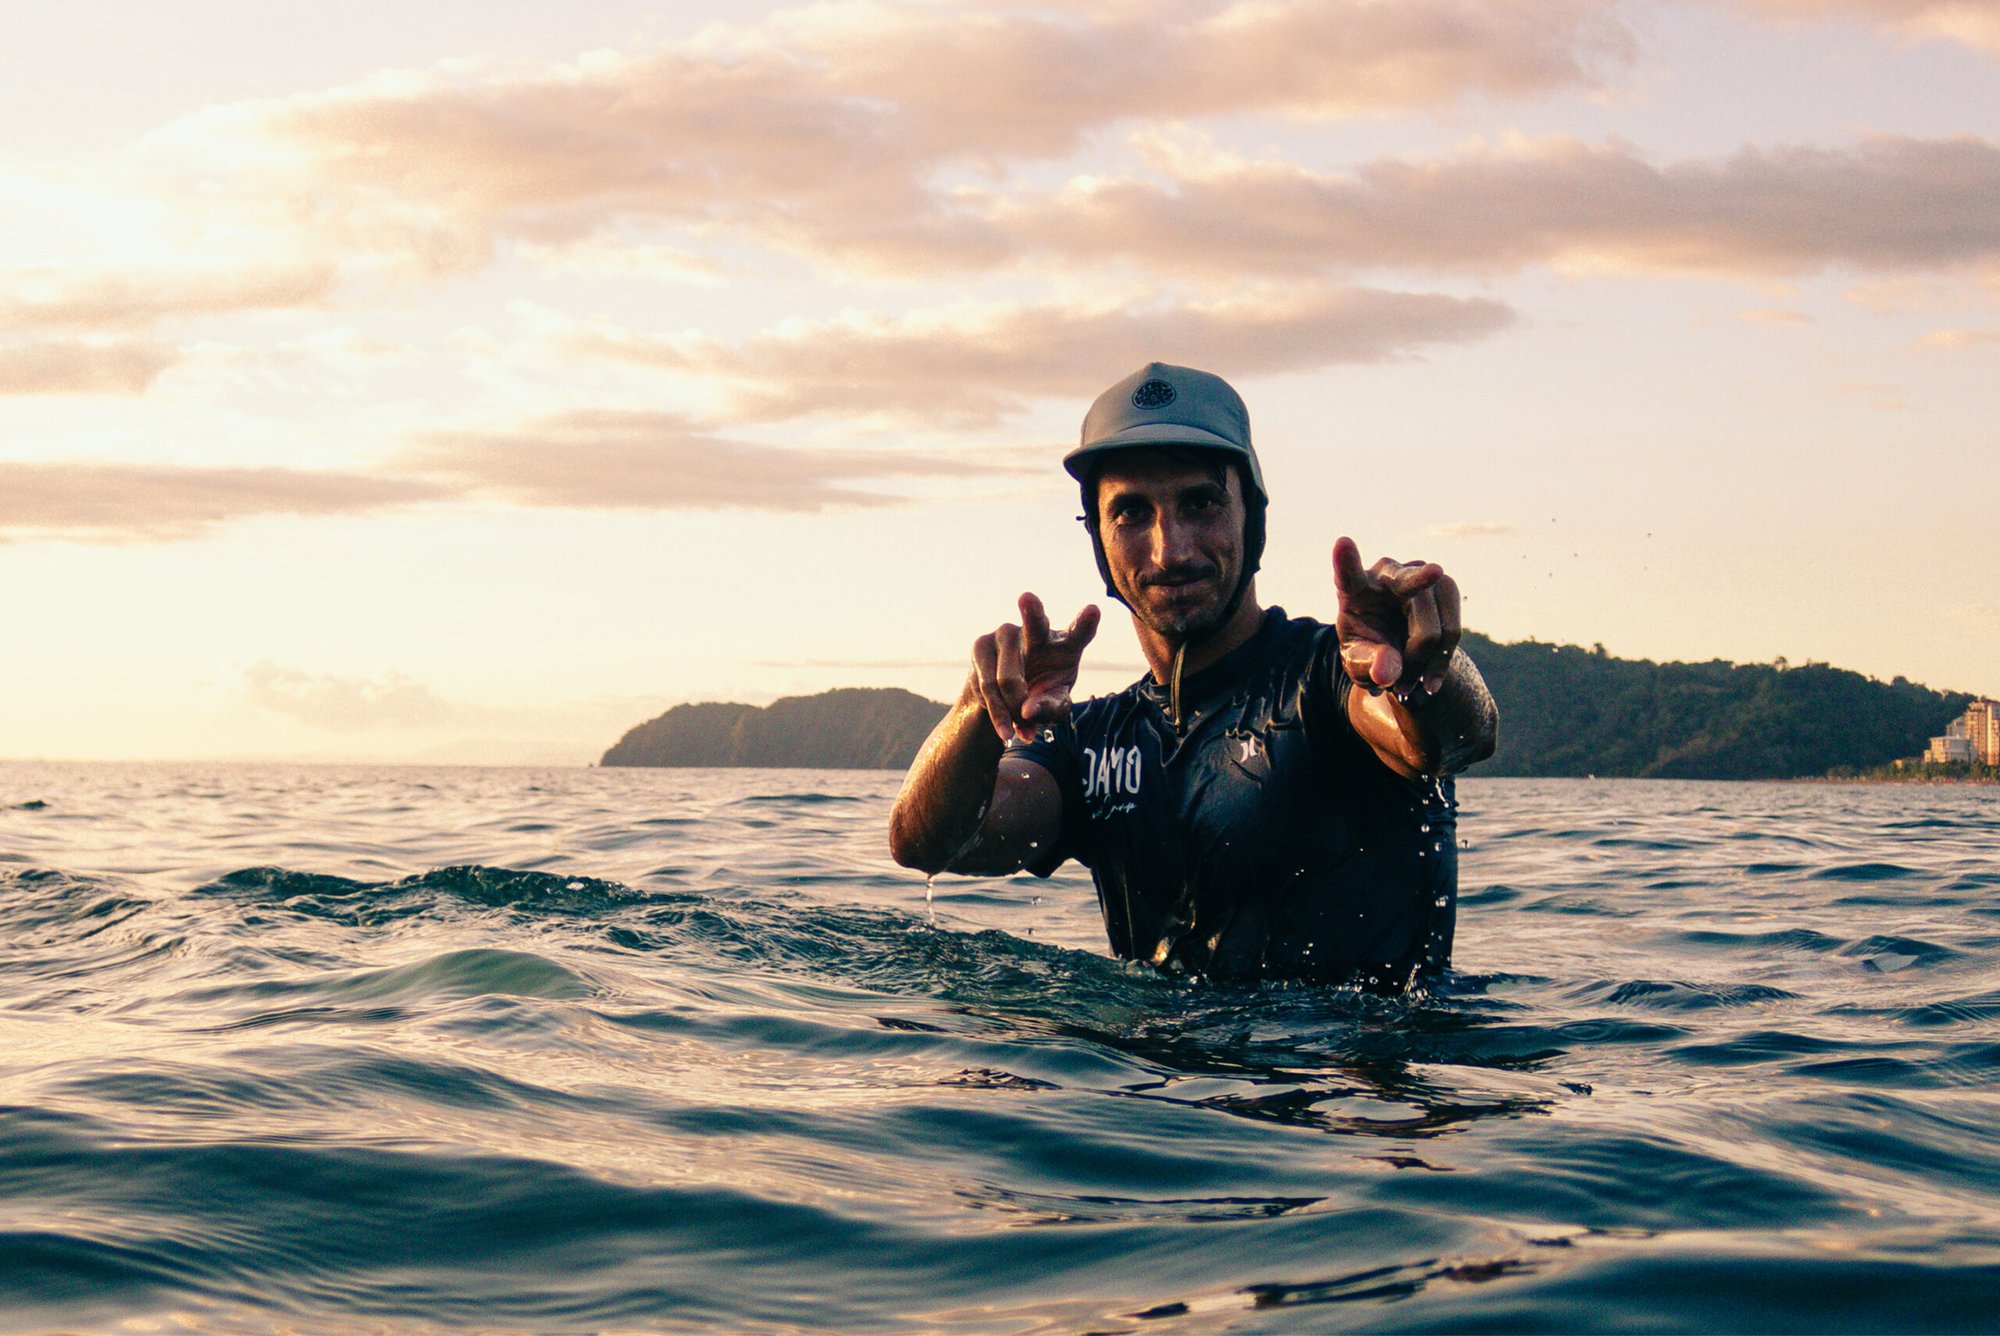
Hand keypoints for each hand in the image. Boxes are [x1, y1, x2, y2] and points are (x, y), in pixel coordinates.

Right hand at [971, 593, 1099, 741]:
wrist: (1006, 699)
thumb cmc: (1041, 696)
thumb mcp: (1054, 707)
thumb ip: (1049, 709)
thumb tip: (1027, 710)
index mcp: (1066, 645)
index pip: (1079, 633)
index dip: (1085, 623)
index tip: (1093, 611)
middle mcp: (1038, 632)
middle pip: (1036, 623)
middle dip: (1032, 611)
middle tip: (1027, 598)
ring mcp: (1007, 633)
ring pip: (1007, 678)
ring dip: (1014, 711)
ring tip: (1023, 727)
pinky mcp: (981, 644)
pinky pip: (987, 686)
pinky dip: (998, 713)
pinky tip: (1007, 728)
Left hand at [1332, 536, 1460, 697]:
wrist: (1398, 649)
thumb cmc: (1369, 651)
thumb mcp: (1359, 664)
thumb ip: (1368, 665)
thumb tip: (1387, 671)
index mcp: (1354, 589)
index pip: (1347, 574)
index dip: (1346, 560)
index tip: (1342, 542)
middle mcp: (1387, 574)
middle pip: (1407, 583)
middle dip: (1421, 578)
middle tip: (1434, 572)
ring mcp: (1420, 575)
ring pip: (1433, 628)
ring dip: (1424, 663)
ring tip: (1407, 684)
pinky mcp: (1446, 588)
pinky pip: (1451, 632)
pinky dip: (1441, 661)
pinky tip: (1429, 679)